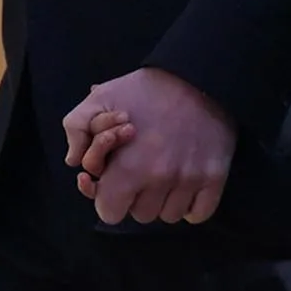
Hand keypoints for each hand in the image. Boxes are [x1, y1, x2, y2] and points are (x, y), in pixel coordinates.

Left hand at [72, 65, 235, 224]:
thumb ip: (76, 129)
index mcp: (128, 167)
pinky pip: (198, 214)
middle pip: (140, 215)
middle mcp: (159, 179)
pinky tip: (183, 186)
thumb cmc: (145, 89)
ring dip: (163, 201)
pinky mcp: (215, 178)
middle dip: (137, 197)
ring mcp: (190, 180)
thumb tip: (74, 162)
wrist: (197, 75)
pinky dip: (190, 206)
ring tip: (163, 174)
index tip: (115, 182)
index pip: (109, 213)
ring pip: (169, 216)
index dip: (108, 198)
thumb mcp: (99, 98)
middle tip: (141, 171)